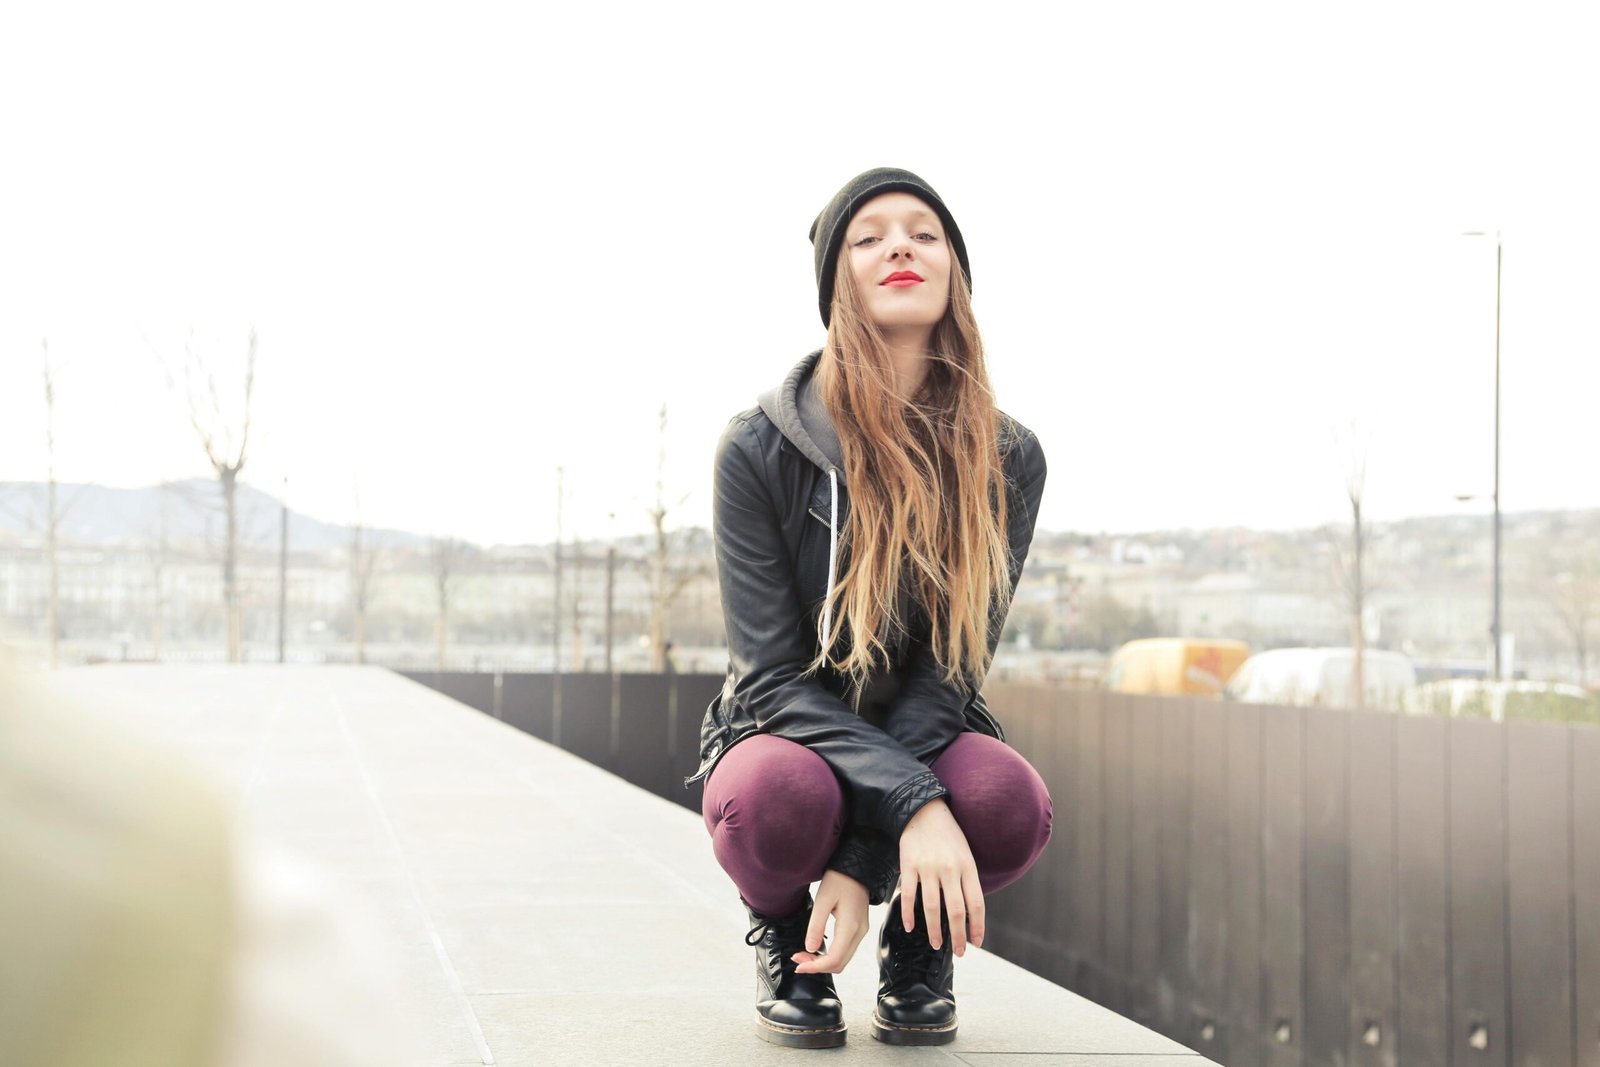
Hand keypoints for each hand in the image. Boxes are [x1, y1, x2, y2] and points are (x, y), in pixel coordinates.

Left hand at [791, 869, 868, 974]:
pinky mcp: (858, 929)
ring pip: (842, 959)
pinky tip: (817, 949)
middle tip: (798, 959)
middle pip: (839, 964)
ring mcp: (860, 932)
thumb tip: (810, 948)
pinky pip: (845, 950)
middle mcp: (859, 933)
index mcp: (851, 926)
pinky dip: (830, 955)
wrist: (856, 868)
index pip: (834, 959)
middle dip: (817, 966)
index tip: (798, 965)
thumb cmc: (840, 879)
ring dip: (823, 962)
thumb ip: (816, 926)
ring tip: (804, 955)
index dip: (815, 967)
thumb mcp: (822, 899)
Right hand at [897, 798, 983, 955]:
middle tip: (959, 952)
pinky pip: (909, 896)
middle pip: (956, 910)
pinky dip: (909, 914)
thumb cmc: (948, 836)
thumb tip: (969, 912)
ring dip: (935, 930)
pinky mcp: (909, 866)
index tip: (976, 943)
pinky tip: (910, 927)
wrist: (924, 811)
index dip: (977, 926)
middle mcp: (950, 869)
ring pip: (933, 907)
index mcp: (967, 867)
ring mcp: (928, 868)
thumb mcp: (965, 855)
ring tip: (936, 945)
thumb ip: (967, 880)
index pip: (976, 903)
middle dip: (958, 936)